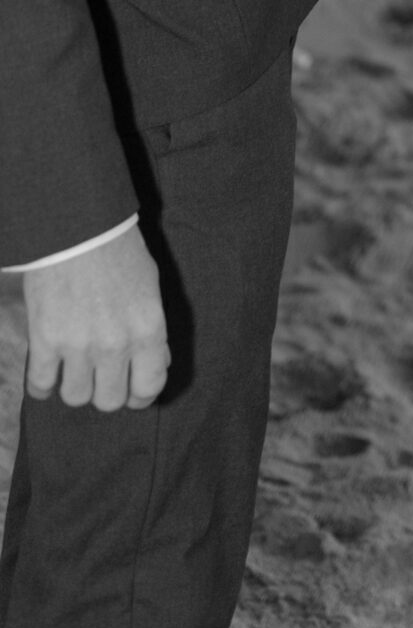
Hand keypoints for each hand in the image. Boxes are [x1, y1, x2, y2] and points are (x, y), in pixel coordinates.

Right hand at [23, 224, 169, 411]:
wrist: (78, 226)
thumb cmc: (119, 251)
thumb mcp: (150, 287)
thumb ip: (153, 330)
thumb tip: (157, 363)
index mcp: (148, 329)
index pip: (149, 387)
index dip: (141, 394)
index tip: (132, 391)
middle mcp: (115, 344)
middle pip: (109, 401)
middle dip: (106, 390)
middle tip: (102, 375)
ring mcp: (78, 345)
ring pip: (75, 397)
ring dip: (75, 385)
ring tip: (75, 366)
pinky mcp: (44, 340)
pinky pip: (40, 386)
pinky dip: (43, 384)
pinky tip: (48, 369)